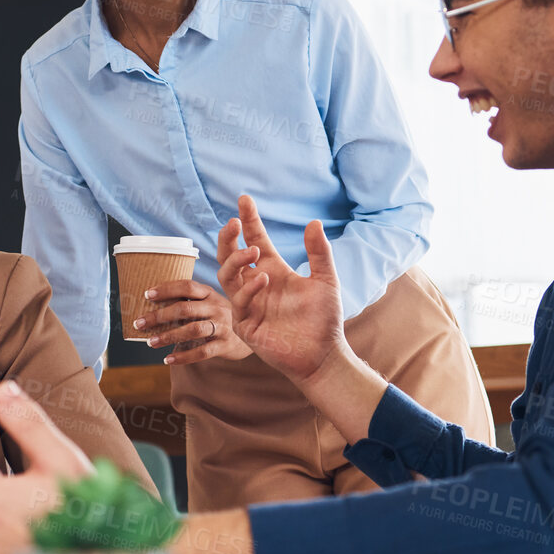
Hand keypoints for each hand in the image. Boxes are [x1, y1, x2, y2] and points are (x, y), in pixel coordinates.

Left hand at [138, 281, 251, 365]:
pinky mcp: (225, 345)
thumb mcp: (208, 303)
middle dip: (159, 316)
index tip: (146, 295)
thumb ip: (187, 303)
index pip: (186, 286)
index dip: (166, 289)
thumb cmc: (218, 317)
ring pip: (192, 330)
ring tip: (150, 342)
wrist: (251, 333)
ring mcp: (222, 326)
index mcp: (209, 293)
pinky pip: (202, 352)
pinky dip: (183, 356)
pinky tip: (168, 359)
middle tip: (139, 323)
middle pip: (185, 309)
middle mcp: (216, 307)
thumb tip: (152, 309)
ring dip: (168, 336)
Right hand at [216, 194, 350, 387]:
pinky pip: (239, 301)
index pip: (255, 239)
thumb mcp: (326, 280)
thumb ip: (319, 252)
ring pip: (227, 274)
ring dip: (236, 259)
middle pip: (230, 254)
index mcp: (273, 270)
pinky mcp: (245, 324)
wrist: (323, 354)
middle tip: (235, 222)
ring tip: (254, 250)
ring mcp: (248, 304)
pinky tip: (264, 279)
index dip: (249, 220)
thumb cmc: (324, 319)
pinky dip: (249, 287)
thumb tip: (313, 222)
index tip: (244, 199)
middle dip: (229, 237)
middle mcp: (257, 284)